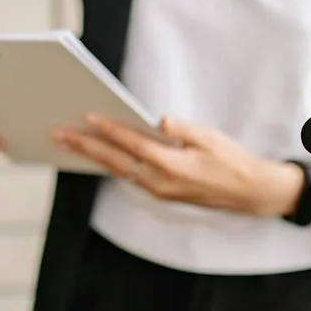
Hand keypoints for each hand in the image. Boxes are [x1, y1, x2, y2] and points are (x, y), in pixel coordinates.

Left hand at [54, 114, 302, 217]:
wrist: (250, 192)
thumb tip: (159, 121)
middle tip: (60, 134)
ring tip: (70, 143)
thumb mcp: (211, 139)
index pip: (132, 143)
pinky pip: (129, 177)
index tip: (87, 117)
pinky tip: (99, 155)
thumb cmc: (233, 162)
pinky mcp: (161, 193)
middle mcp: (160, 181)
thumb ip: (183, 129)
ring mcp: (159, 190)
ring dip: (93, 156)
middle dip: (86, 146)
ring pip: (118, 171)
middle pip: (115, 161)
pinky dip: (111, 164)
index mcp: (172, 164)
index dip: (108, 129)